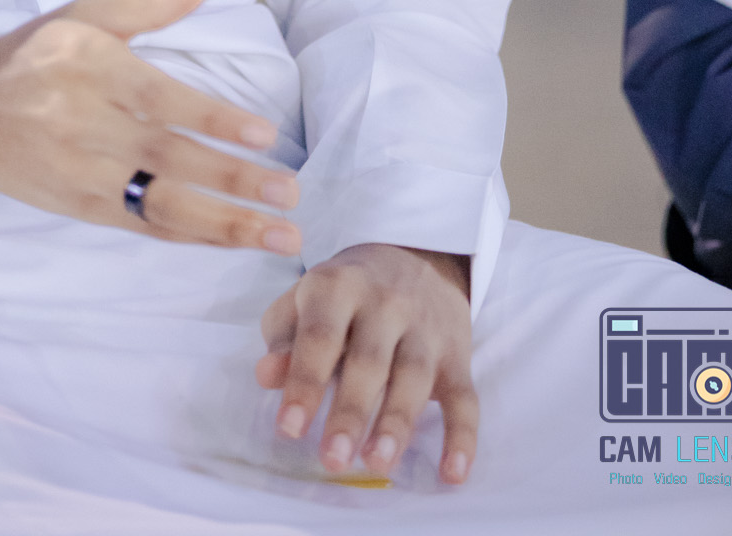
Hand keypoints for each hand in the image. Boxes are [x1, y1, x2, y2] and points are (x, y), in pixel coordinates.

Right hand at [0, 0, 300, 254]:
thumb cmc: (35, 54)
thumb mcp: (85, 14)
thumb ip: (149, 2)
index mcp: (89, 66)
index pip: (159, 100)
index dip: (212, 120)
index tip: (264, 135)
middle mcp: (84, 123)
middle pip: (167, 157)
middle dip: (232, 179)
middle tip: (288, 193)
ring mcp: (82, 172)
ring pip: (161, 203)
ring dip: (224, 223)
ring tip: (278, 235)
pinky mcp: (80, 206)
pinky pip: (143, 225)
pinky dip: (190, 235)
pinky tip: (231, 240)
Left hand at [255, 243, 475, 484]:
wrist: (414, 257)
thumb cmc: (344, 295)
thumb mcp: (305, 301)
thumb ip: (284, 339)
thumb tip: (266, 376)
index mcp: (338, 287)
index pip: (320, 336)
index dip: (304, 382)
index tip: (289, 429)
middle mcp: (385, 303)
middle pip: (369, 360)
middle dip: (351, 411)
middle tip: (333, 460)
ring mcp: (425, 329)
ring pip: (415, 376)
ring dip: (398, 422)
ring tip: (379, 463)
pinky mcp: (458, 356)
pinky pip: (465, 398)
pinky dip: (463, 438)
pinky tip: (452, 473)